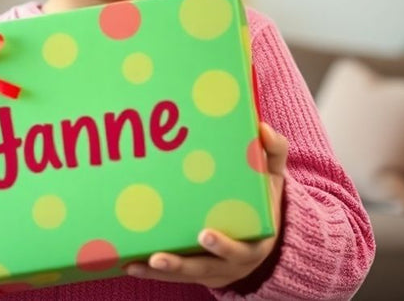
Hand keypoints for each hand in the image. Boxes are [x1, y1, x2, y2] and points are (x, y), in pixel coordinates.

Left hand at [126, 122, 287, 288]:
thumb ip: (273, 152)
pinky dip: (152, 273)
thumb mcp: (272, 179)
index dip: (223, 246)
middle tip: (159, 257)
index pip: (241, 249)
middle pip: (206, 267)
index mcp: (254, 242)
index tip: (204, 234)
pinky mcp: (196, 272)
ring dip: (160, 271)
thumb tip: (262, 128)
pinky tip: (130, 266)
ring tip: (136, 264)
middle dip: (181, 264)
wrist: (263, 232)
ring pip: (185, 274)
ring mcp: (213, 270)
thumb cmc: (263, 201)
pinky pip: (173, 276)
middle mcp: (232, 263)